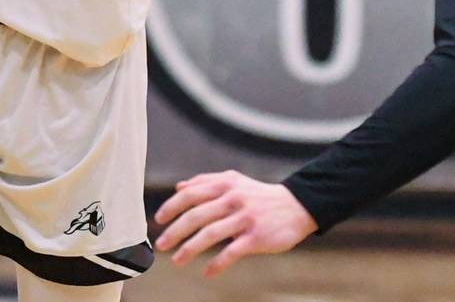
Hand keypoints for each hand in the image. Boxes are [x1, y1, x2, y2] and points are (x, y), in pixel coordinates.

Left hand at [153, 171, 317, 278]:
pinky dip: (217, 264)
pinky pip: (232, 252)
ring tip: (177, 261)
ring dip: (190, 249)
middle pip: (197, 215)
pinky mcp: (256, 236)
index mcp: (225, 183)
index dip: (171, 207)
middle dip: (175, 231)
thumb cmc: (259, 196)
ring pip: (210, 234)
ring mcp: (245, 218)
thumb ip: (206, 182)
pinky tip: (207, 272)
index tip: (159, 220)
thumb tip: (179, 187)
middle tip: (161, 245)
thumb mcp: (234, 181)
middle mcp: (233, 198)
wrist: (296, 206)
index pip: (191, 193)